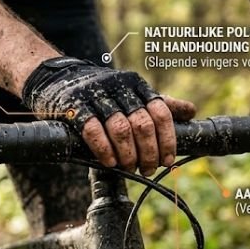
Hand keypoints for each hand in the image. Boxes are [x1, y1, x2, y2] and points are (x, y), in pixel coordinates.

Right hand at [22, 57, 195, 175]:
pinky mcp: (74, 106)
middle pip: (142, 124)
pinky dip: (104, 150)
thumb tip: (191, 111)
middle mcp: (119, 88)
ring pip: (120, 129)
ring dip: (128, 154)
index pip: (161, 113)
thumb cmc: (101, 93)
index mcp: (137, 85)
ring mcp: (96, 95)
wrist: (58, 79)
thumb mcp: (132, 94)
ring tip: (129, 168)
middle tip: (146, 169)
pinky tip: (109, 162)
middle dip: (148, 152)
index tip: (167, 161)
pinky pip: (93, 130)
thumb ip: (159, 104)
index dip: (167, 140)